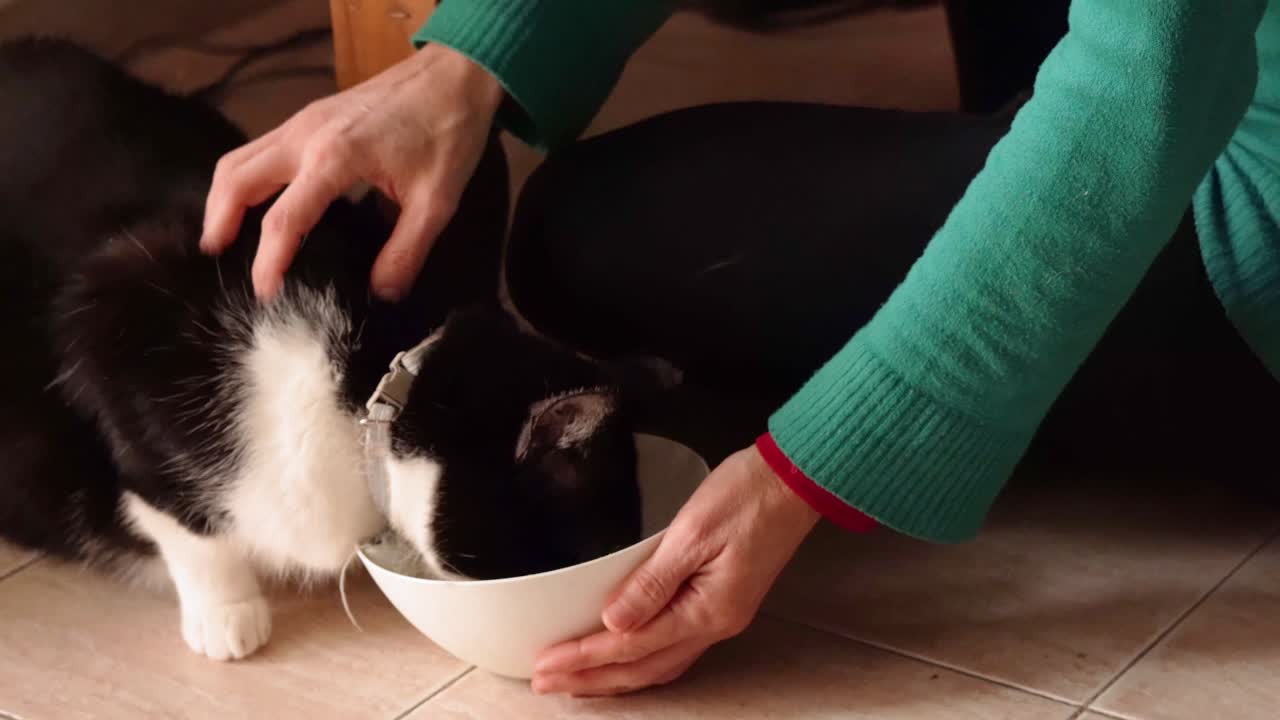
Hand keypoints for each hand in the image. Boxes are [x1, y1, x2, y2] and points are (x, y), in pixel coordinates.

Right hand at [201, 43, 503, 301]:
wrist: (454, 76)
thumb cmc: (448, 132)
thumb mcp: (436, 202)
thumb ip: (406, 252)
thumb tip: (382, 294)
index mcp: (335, 158)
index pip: (284, 219)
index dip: (268, 262)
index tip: (264, 295)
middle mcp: (306, 135)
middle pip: (236, 180)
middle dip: (219, 222)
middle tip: (217, 261)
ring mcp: (303, 121)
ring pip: (240, 159)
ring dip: (224, 198)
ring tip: (224, 237)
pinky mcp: (309, 116)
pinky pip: (259, 148)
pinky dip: (244, 178)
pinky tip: (256, 203)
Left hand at [531, 445, 819, 695]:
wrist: (796, 480)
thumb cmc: (749, 495)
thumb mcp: (693, 533)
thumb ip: (653, 582)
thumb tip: (614, 623)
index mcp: (707, 610)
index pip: (632, 645)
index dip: (585, 657)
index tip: (547, 664)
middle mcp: (716, 623)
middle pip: (644, 667)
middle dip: (593, 678)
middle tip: (546, 683)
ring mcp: (722, 616)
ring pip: (659, 663)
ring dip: (615, 675)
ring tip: (576, 679)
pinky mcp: (723, 602)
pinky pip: (674, 646)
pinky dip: (642, 659)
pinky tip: (625, 657)